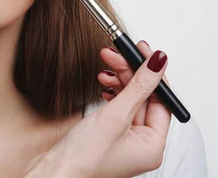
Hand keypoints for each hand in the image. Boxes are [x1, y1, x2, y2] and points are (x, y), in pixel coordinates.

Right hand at [22, 41, 171, 177]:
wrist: (56, 172)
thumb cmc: (84, 157)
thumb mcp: (115, 115)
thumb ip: (138, 86)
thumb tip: (158, 62)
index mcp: (153, 145)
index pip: (161, 99)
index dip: (151, 73)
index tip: (141, 51)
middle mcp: (143, 144)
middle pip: (144, 97)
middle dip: (129, 74)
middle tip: (113, 55)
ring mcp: (126, 140)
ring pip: (130, 100)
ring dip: (118, 82)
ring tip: (104, 69)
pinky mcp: (110, 135)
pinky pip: (118, 108)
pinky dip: (111, 94)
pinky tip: (102, 86)